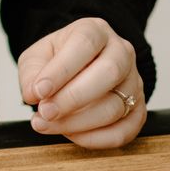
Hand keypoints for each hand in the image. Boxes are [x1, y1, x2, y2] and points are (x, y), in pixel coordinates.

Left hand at [19, 18, 145, 148]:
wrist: (79, 68)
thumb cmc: (58, 60)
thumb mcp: (37, 57)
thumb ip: (32, 73)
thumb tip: (34, 94)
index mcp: (96, 31)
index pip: (84, 44)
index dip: (61, 70)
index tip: (39, 91)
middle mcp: (121, 52)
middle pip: (109, 73)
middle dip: (72, 99)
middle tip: (45, 113)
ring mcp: (134, 81)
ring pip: (115, 106)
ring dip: (78, 123)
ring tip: (48, 125)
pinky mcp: (138, 109)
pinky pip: (124, 131)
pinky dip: (96, 139)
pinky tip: (72, 135)